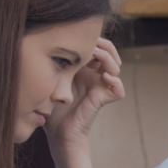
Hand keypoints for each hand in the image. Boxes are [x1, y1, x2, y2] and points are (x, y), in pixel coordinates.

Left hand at [45, 37, 123, 153]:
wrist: (55, 131)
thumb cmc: (49, 106)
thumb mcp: (50, 77)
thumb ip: (55, 63)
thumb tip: (52, 42)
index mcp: (83, 70)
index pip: (99, 49)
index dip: (95, 40)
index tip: (81, 36)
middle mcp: (94, 78)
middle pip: (112, 55)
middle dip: (106, 46)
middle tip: (93, 43)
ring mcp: (100, 88)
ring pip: (117, 69)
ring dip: (109, 59)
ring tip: (97, 55)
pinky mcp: (102, 100)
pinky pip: (118, 90)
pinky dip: (115, 82)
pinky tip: (104, 76)